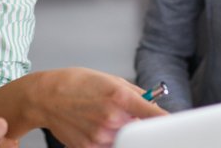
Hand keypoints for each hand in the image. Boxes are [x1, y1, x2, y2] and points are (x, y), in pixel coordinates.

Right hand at [32, 68, 167, 147]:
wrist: (45, 96)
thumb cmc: (76, 83)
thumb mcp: (109, 79)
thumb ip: (135, 94)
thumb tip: (153, 105)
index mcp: (120, 97)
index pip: (155, 116)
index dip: (167, 122)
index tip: (175, 125)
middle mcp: (112, 118)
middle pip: (140, 131)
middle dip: (137, 125)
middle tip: (124, 116)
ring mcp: (100, 136)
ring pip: (124, 140)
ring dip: (120, 132)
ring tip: (101, 117)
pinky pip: (108, 146)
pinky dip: (107, 139)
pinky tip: (92, 125)